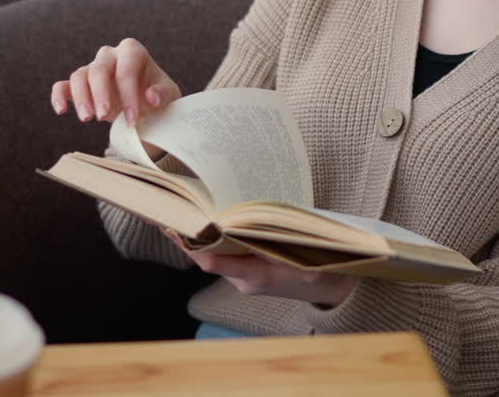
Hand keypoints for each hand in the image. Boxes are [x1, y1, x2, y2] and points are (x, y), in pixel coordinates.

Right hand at [50, 38, 181, 124]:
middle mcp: (110, 55)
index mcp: (133, 51)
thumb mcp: (169, 94)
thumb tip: (151, 97)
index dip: (128, 93)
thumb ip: (162, 93)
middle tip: (103, 116)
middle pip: (99, 69)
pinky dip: (59, 96)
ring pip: (79, 76)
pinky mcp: (80, 85)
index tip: (132, 119)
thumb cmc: (158, 95)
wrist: (148, 105)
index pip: (126, 69)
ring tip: (87, 119)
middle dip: (100, 94)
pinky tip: (61, 111)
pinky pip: (63, 85)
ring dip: (81, 97)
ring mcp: (93, 68)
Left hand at [164, 230, 355, 307]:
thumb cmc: (319, 269)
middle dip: (187, 236)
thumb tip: (244, 219)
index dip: (190, 245)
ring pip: (215, 255)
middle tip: (166, 213)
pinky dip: (217, 238)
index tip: (173, 227)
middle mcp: (243, 280)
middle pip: (207, 256)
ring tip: (182, 211)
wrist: (332, 288)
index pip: (211, 262)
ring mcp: (245, 278)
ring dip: (200, 236)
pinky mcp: (249, 272)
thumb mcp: (300, 252)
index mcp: (254, 275)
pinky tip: (209, 220)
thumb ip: (272, 239)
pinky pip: (227, 255)